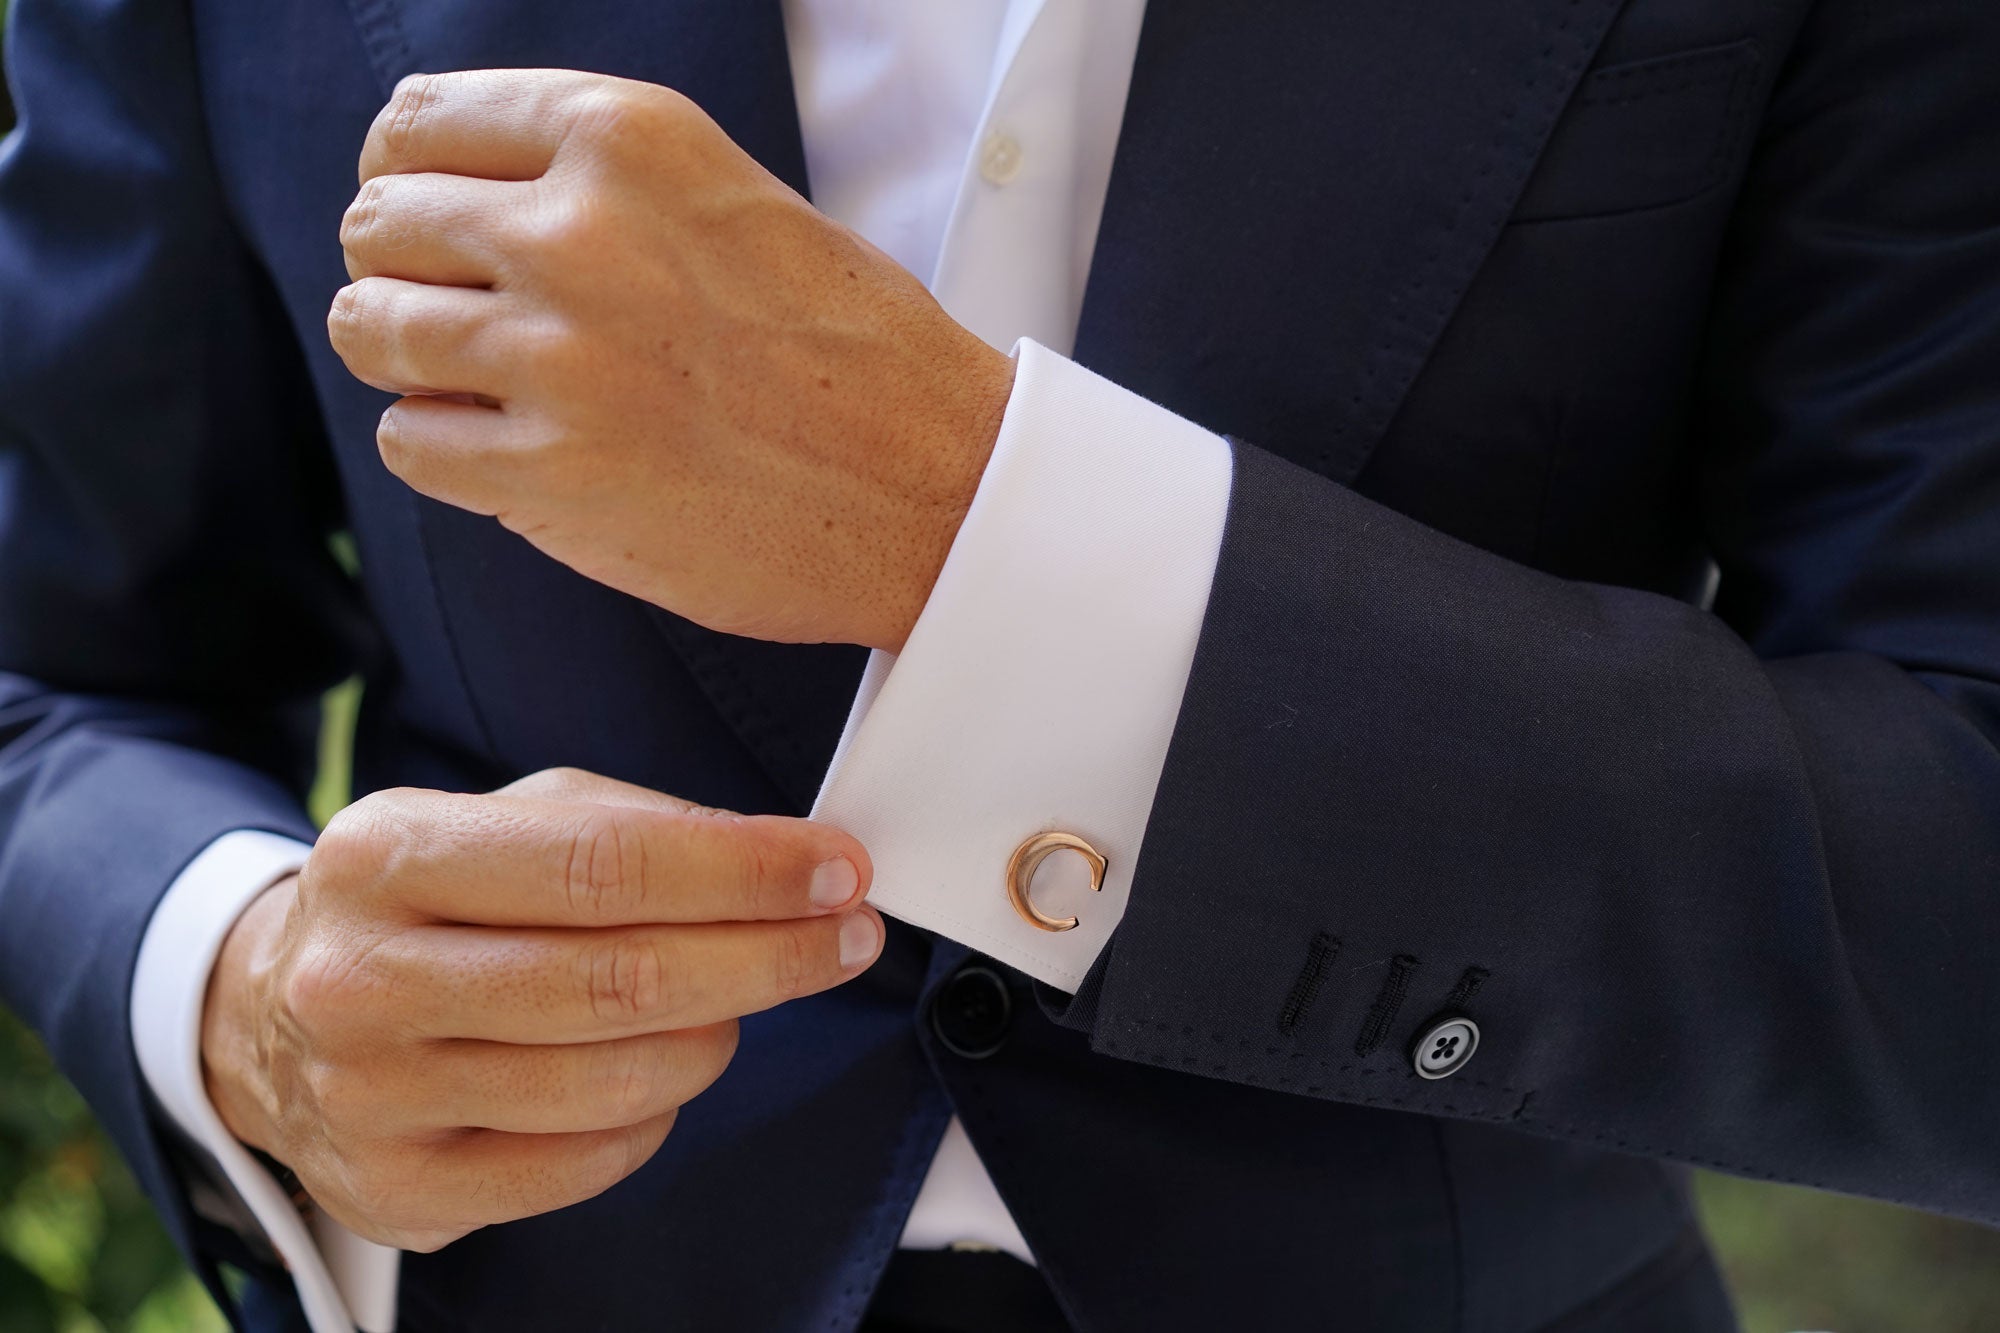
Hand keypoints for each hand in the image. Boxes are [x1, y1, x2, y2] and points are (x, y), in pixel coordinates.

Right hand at [198, 768, 881, 1250]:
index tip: (837, 867)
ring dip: (716, 1035)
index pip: (601, 863)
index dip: (742, 870)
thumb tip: (789, 862)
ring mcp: (371, 1096)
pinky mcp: (399, 1189)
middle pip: (619, 980)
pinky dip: (655, 1114)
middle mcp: (361, 978)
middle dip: (766, 955)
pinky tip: (660, 1067)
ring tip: (735, 999)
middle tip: (844, 935)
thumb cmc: (434, 903)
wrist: (277, 1016)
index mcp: (388, 854)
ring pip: (615, 1081)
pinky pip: (586, 1163)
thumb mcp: (505, 820)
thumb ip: (636, 826)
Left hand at [328, 69, 1014, 650]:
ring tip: (481, 387)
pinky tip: (511, 453)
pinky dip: (442, 450)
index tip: (432, 224)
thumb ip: (595, 180)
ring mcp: (560, 356)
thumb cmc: (851, 348)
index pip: (418, 124)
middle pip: (378, 226)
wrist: (937, 484)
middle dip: (403, 273)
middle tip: (462, 318)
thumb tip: (449, 196)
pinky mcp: (553, 474)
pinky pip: (408, 441)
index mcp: (629, 139)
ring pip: (369, 330)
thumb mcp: (728, 197)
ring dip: (410, 363)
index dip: (408, 180)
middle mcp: (580, 232)